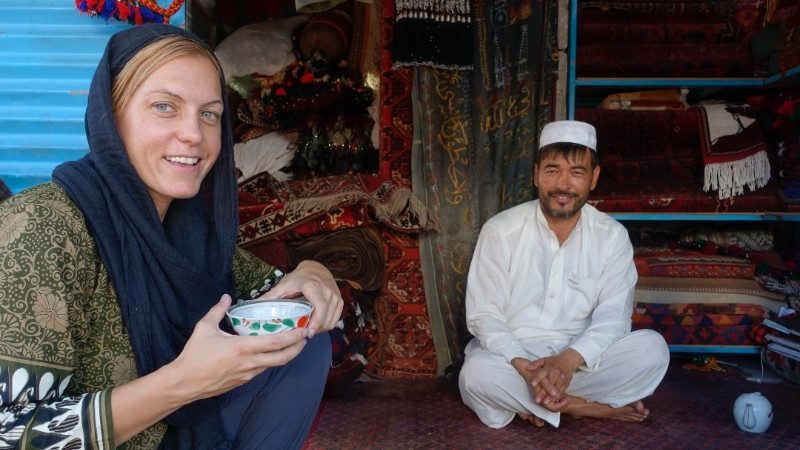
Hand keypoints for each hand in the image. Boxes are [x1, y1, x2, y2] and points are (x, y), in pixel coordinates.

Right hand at [169, 294, 309, 401]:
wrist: (184, 383)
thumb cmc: (194, 355)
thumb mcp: (204, 328)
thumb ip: (218, 310)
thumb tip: (227, 296)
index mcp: (242, 348)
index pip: (275, 343)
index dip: (293, 337)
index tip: (304, 330)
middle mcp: (249, 363)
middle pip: (282, 358)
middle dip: (298, 348)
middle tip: (306, 337)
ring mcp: (247, 374)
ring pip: (273, 365)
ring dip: (286, 355)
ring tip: (293, 343)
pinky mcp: (243, 381)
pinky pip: (262, 370)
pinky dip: (272, 361)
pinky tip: (272, 353)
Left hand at [261, 260, 342, 332]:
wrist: (315, 269)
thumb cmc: (298, 279)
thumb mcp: (283, 286)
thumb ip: (270, 297)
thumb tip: (251, 308)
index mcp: (313, 286)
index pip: (320, 305)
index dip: (316, 321)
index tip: (308, 333)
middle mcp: (327, 290)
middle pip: (326, 317)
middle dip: (315, 329)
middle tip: (302, 334)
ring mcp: (336, 296)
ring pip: (331, 321)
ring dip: (320, 329)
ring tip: (307, 329)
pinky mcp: (340, 301)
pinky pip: (335, 320)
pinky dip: (327, 325)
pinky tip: (316, 325)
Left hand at [512, 357, 569, 412]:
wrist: (568, 360)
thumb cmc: (554, 361)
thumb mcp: (544, 359)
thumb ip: (535, 364)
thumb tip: (527, 368)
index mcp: (549, 366)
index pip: (542, 373)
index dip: (537, 378)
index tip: (532, 384)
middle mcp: (556, 373)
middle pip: (549, 384)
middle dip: (543, 392)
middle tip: (537, 400)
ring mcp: (562, 379)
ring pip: (555, 389)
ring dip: (550, 397)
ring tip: (545, 403)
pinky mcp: (566, 383)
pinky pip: (561, 391)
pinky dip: (557, 397)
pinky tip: (553, 402)